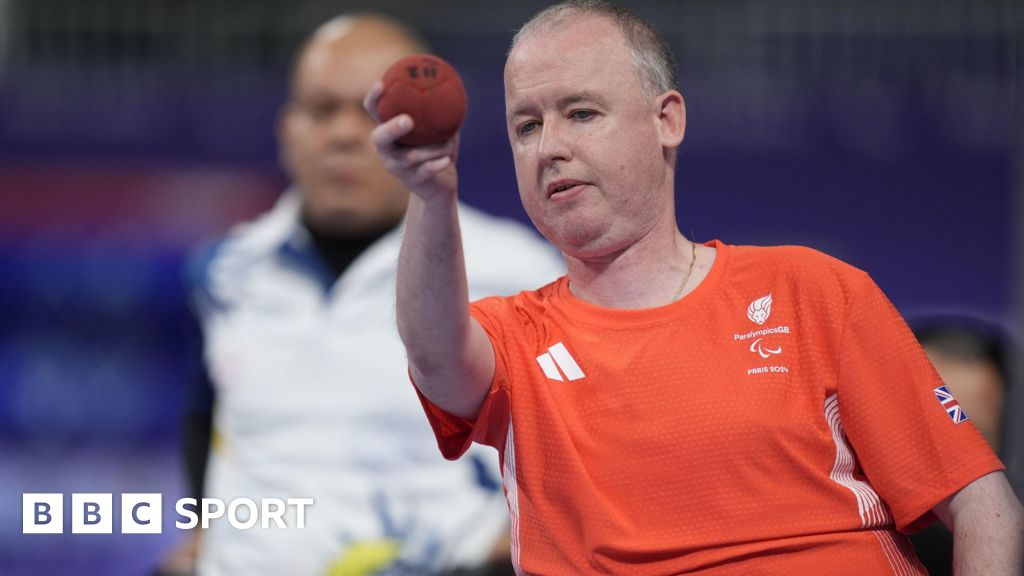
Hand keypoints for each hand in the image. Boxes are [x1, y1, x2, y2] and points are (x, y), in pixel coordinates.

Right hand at [364, 81, 459, 200]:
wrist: (439, 185)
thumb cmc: (438, 151)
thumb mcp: (440, 128)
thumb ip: (440, 110)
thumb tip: (451, 83)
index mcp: (389, 131)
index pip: (374, 111)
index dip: (373, 98)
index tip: (382, 84)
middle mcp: (386, 149)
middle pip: (380, 138)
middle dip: (392, 128)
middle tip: (408, 121)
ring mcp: (397, 167)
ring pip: (411, 156)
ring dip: (432, 149)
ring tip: (448, 144)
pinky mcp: (412, 181)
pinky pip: (425, 170)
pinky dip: (437, 164)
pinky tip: (448, 160)